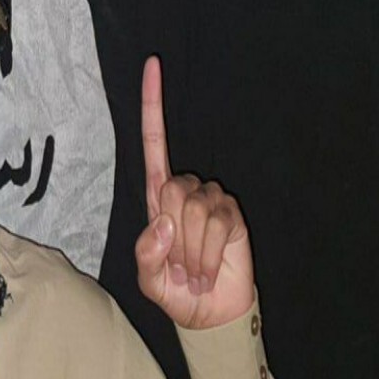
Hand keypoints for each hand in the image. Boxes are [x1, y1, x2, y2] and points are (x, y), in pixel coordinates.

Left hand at [135, 56, 255, 328]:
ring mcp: (211, 201)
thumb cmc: (173, 289)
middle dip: (169, 235)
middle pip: (170, 188)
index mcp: (158, 197)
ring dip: (188, 250)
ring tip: (191, 271)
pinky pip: (216, 223)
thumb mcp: (147, 276)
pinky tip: (207, 270)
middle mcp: (184, 191)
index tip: (153, 65)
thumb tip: (162, 221)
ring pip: (192, 209)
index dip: (153, 106)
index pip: (154, 143)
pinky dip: (205, 253)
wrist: (207, 313)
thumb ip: (146, 251)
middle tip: (176, 265)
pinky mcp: (232, 216)